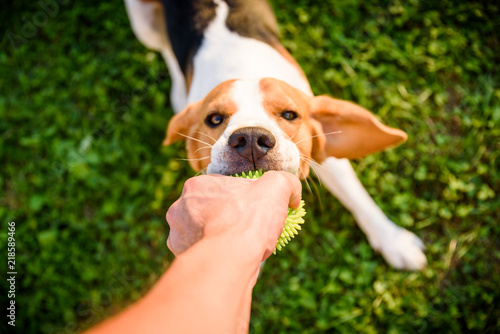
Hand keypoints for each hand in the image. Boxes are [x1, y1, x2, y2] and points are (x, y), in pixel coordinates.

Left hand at [166, 171, 301, 259]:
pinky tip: (226, 258)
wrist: (230, 259)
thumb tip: (292, 195)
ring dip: (214, 236)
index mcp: (196, 186)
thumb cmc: (250, 220)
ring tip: (237, 245)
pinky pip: (197, 252)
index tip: (251, 210)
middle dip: (223, 217)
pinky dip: (210, 254)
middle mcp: (179, 207)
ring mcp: (176, 233)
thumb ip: (286, 182)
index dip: (238, 199)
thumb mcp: (277, 188)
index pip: (218, 188)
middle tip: (244, 228)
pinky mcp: (179, 255)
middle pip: (207, 210)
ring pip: (199, 231)